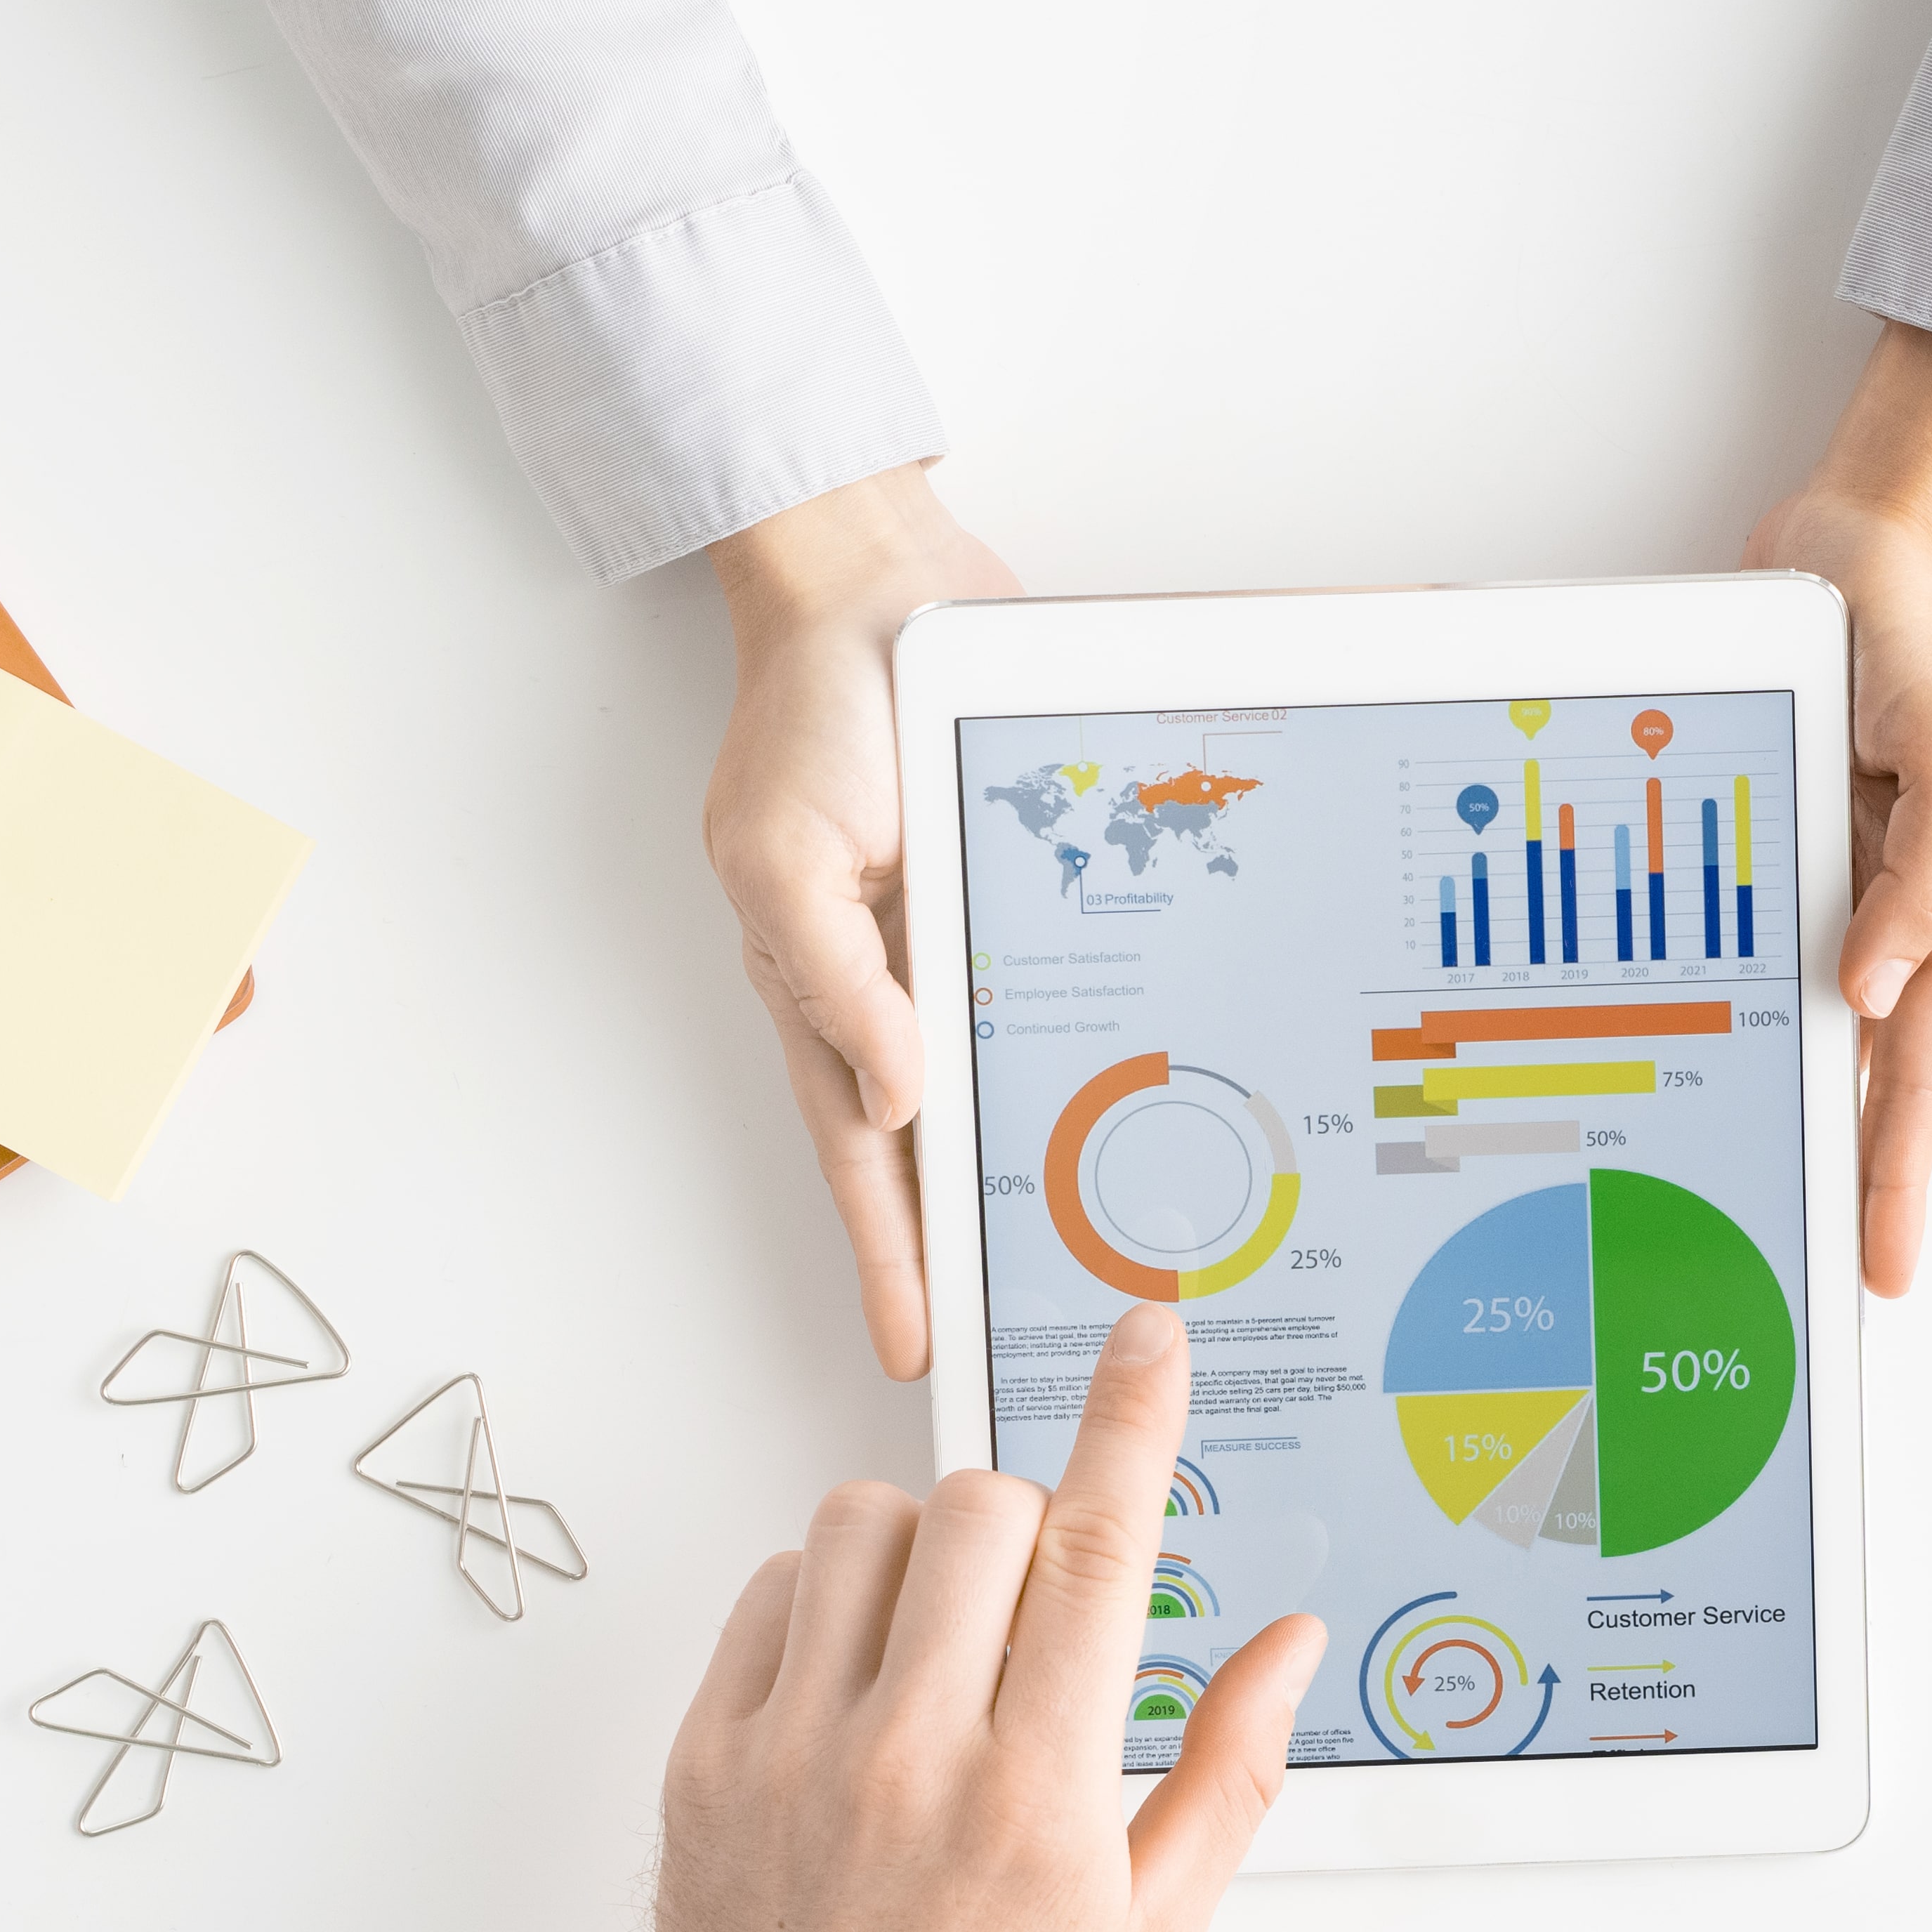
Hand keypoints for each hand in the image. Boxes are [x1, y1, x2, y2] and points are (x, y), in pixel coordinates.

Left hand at [517, 1303, 1324, 1931]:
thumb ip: (1228, 1773)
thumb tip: (1290, 1639)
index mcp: (1041, 1799)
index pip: (1099, 1546)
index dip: (1134, 1415)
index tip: (1149, 1329)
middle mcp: (913, 1757)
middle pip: (981, 1507)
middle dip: (1031, 1523)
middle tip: (1041, 1614)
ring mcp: (794, 1753)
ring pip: (865, 1525)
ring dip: (925, 1550)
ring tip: (944, 1648)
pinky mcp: (705, 1760)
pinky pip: (772, 1590)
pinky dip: (828, 1600)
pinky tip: (862, 1684)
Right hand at [702, 464, 1020, 1381]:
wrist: (876, 582)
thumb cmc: (815, 708)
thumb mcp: (788, 851)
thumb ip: (837, 977)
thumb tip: (893, 1091)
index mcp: (827, 991)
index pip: (863, 1157)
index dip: (889, 1258)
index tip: (917, 1349)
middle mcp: (898, 983)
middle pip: (938, 1149)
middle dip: (970, 1251)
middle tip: (1022, 1341)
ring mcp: (962, 943)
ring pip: (1006, 1085)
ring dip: (1039, 1166)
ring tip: (1095, 1261)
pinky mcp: (1023, 896)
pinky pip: (1058, 992)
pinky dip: (1089, 1051)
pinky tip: (1143, 1106)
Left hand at [1743, 326, 1931, 1298]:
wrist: (1881, 526)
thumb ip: (1928, 872)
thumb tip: (1876, 988)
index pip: (1931, 1058)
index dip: (1905, 1167)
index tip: (1884, 1262)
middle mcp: (1921, 899)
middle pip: (1888, 1067)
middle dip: (1865, 1173)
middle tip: (1824, 1270)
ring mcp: (1864, 872)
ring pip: (1833, 1022)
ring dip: (1810, 1107)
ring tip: (1771, 1203)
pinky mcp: (1806, 837)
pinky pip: (1784, 944)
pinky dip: (1765, 1009)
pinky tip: (1729, 1064)